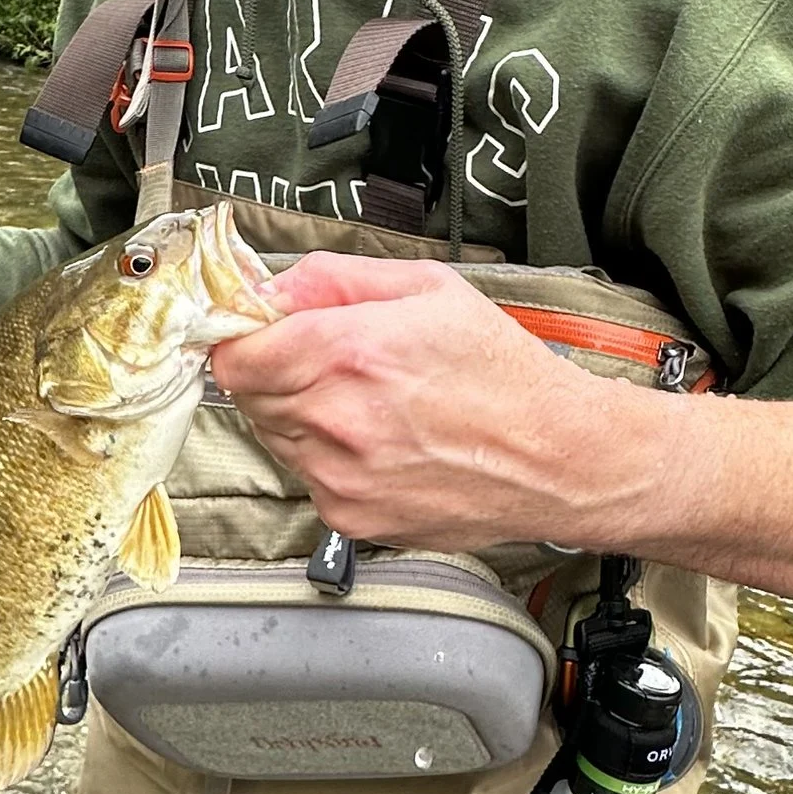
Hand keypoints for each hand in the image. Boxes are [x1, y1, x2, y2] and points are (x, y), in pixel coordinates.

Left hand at [209, 253, 600, 548]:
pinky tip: (379, 442)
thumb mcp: (428, 289)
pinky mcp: (350, 516)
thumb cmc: (503, 375)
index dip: (244, 338)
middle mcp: (337, 418)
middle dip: (274, 372)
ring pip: (273, 436)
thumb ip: (335, 278)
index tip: (260, 333)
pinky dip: (327, 458)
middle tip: (329, 364)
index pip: (236, 352)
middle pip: (248, 394)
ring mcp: (340, 474)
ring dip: (300, 416)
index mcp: (350, 351)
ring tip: (366, 404)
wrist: (557, 458)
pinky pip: (306, 476)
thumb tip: (270, 286)